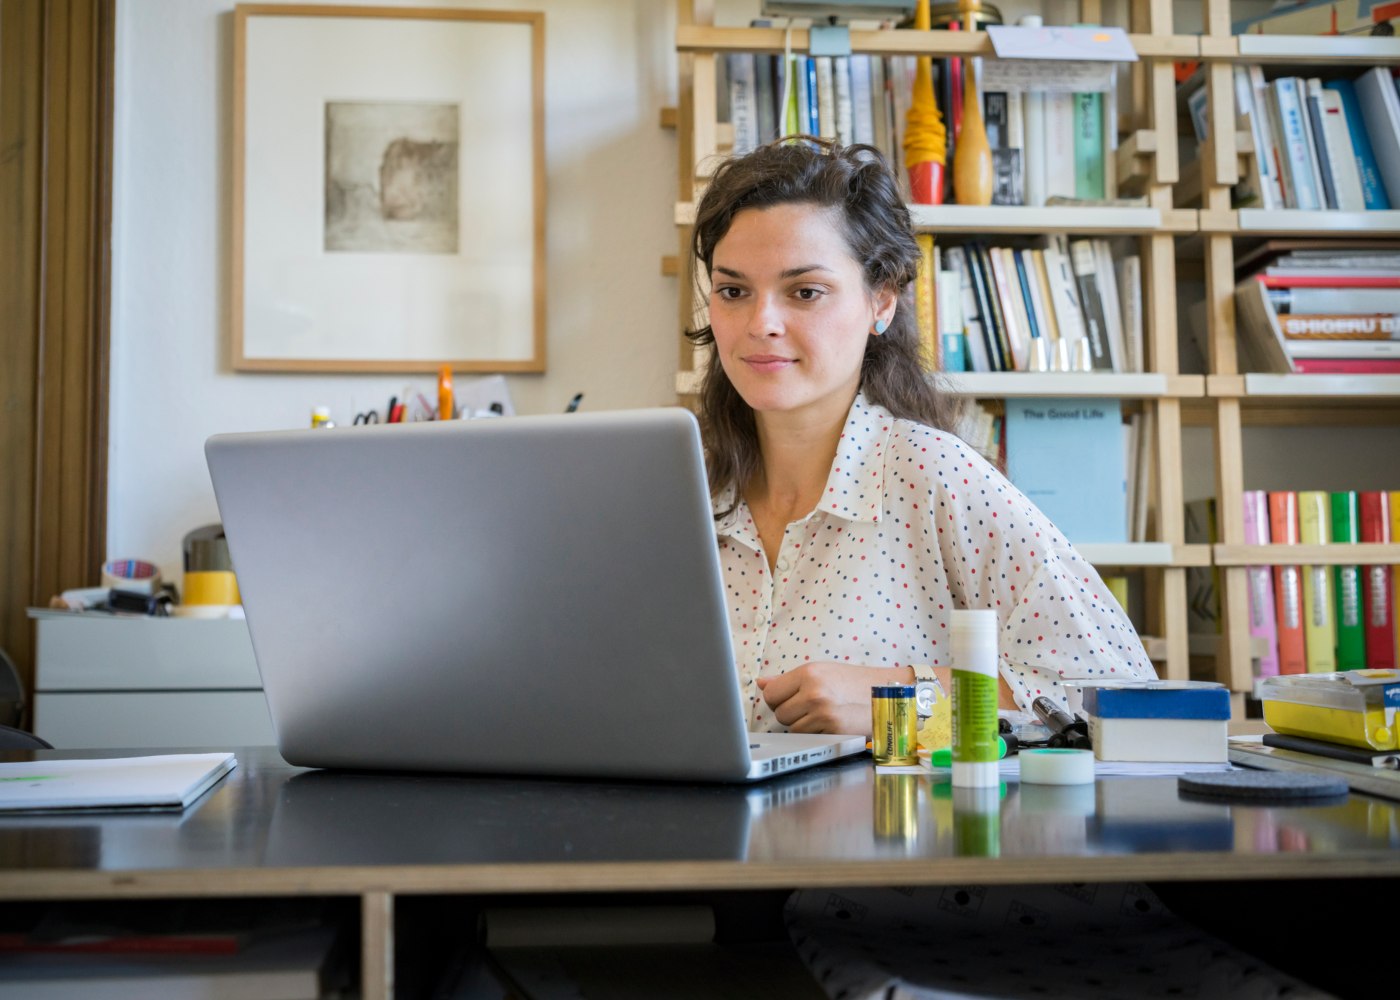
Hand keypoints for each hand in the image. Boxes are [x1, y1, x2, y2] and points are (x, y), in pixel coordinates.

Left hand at [756, 662, 906, 735]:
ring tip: (823, 713)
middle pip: (779, 713)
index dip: (777, 699)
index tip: (788, 699)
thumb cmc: (854, 681)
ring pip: (792, 728)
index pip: (770, 693)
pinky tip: (831, 722)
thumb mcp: (823, 671)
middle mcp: (813, 691)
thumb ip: (788, 679)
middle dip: (791, 713)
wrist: (887, 694)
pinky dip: (816, 733)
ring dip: (803, 725)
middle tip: (810, 706)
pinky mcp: (832, 730)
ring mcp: (823, 713)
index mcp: (808, 673)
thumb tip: (761, 683)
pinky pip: (809, 737)